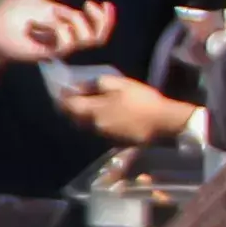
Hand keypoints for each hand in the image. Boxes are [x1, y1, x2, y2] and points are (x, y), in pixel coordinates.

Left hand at [0, 0, 117, 74]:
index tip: (105, 3)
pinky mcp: (44, 52)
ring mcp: (55, 44)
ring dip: (76, 23)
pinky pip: (64, 45)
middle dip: (100, 21)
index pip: (95, 25)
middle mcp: (64, 34)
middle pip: (96, 37)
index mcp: (65, 20)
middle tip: (89, 5)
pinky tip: (42, 23)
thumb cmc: (9, 10)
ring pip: (84, 40)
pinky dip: (60, 30)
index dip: (106, 18)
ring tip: (56, 14)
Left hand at [49, 70, 201, 145]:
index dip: (63, 98)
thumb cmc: (141, 100)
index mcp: (92, 112)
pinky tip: (106, 115)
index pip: (67, 106)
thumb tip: (77, 87)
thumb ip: (95, 85)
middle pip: (74, 118)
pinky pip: (98, 131)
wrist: (163, 123)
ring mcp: (104, 136)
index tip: (63, 90)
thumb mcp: (119, 85)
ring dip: (84, 116)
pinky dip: (97, 122)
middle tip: (75, 96)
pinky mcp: (114, 141)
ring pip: (86, 125)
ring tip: (90, 104)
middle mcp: (93, 126)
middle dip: (72, 107)